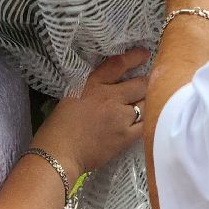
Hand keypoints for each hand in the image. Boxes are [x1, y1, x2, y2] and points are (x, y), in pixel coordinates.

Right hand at [34, 48, 148, 177]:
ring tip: (150, 104)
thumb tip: (107, 88)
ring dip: (148, 103)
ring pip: (146, 104)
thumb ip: (91, 89)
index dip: (134, 57)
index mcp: (93, 85)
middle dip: (147, 83)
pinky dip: (148, 121)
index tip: (144, 54)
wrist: (59, 153)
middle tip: (150, 84)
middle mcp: (110, 97)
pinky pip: (146, 125)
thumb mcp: (71, 96)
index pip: (118, 64)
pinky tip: (149, 121)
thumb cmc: (57, 127)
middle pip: (139, 84)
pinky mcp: (126, 136)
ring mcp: (120, 117)